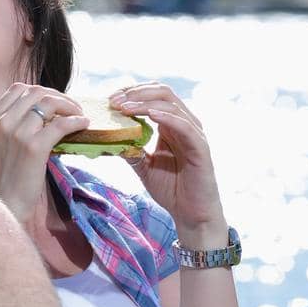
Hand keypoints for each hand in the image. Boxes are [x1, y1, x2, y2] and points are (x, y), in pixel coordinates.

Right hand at [0, 84, 90, 222]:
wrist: (1, 206)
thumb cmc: (3, 181)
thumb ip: (10, 128)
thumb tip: (40, 116)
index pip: (18, 89)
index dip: (41, 92)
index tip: (54, 104)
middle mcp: (1, 122)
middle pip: (36, 92)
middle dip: (58, 96)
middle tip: (72, 109)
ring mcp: (16, 133)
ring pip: (49, 103)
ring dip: (70, 106)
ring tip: (79, 116)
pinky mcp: (33, 148)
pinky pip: (61, 124)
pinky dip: (76, 121)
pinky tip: (83, 125)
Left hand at [110, 83, 225, 240]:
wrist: (191, 213)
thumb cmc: (171, 188)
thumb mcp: (142, 166)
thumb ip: (129, 149)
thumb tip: (106, 137)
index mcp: (170, 125)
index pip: (153, 96)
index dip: (131, 92)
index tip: (110, 99)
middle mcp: (184, 124)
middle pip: (163, 93)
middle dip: (136, 93)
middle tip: (114, 100)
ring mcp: (194, 134)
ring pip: (172, 106)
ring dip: (146, 103)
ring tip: (124, 107)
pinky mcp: (201, 148)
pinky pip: (185, 126)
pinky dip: (167, 117)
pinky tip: (151, 115)